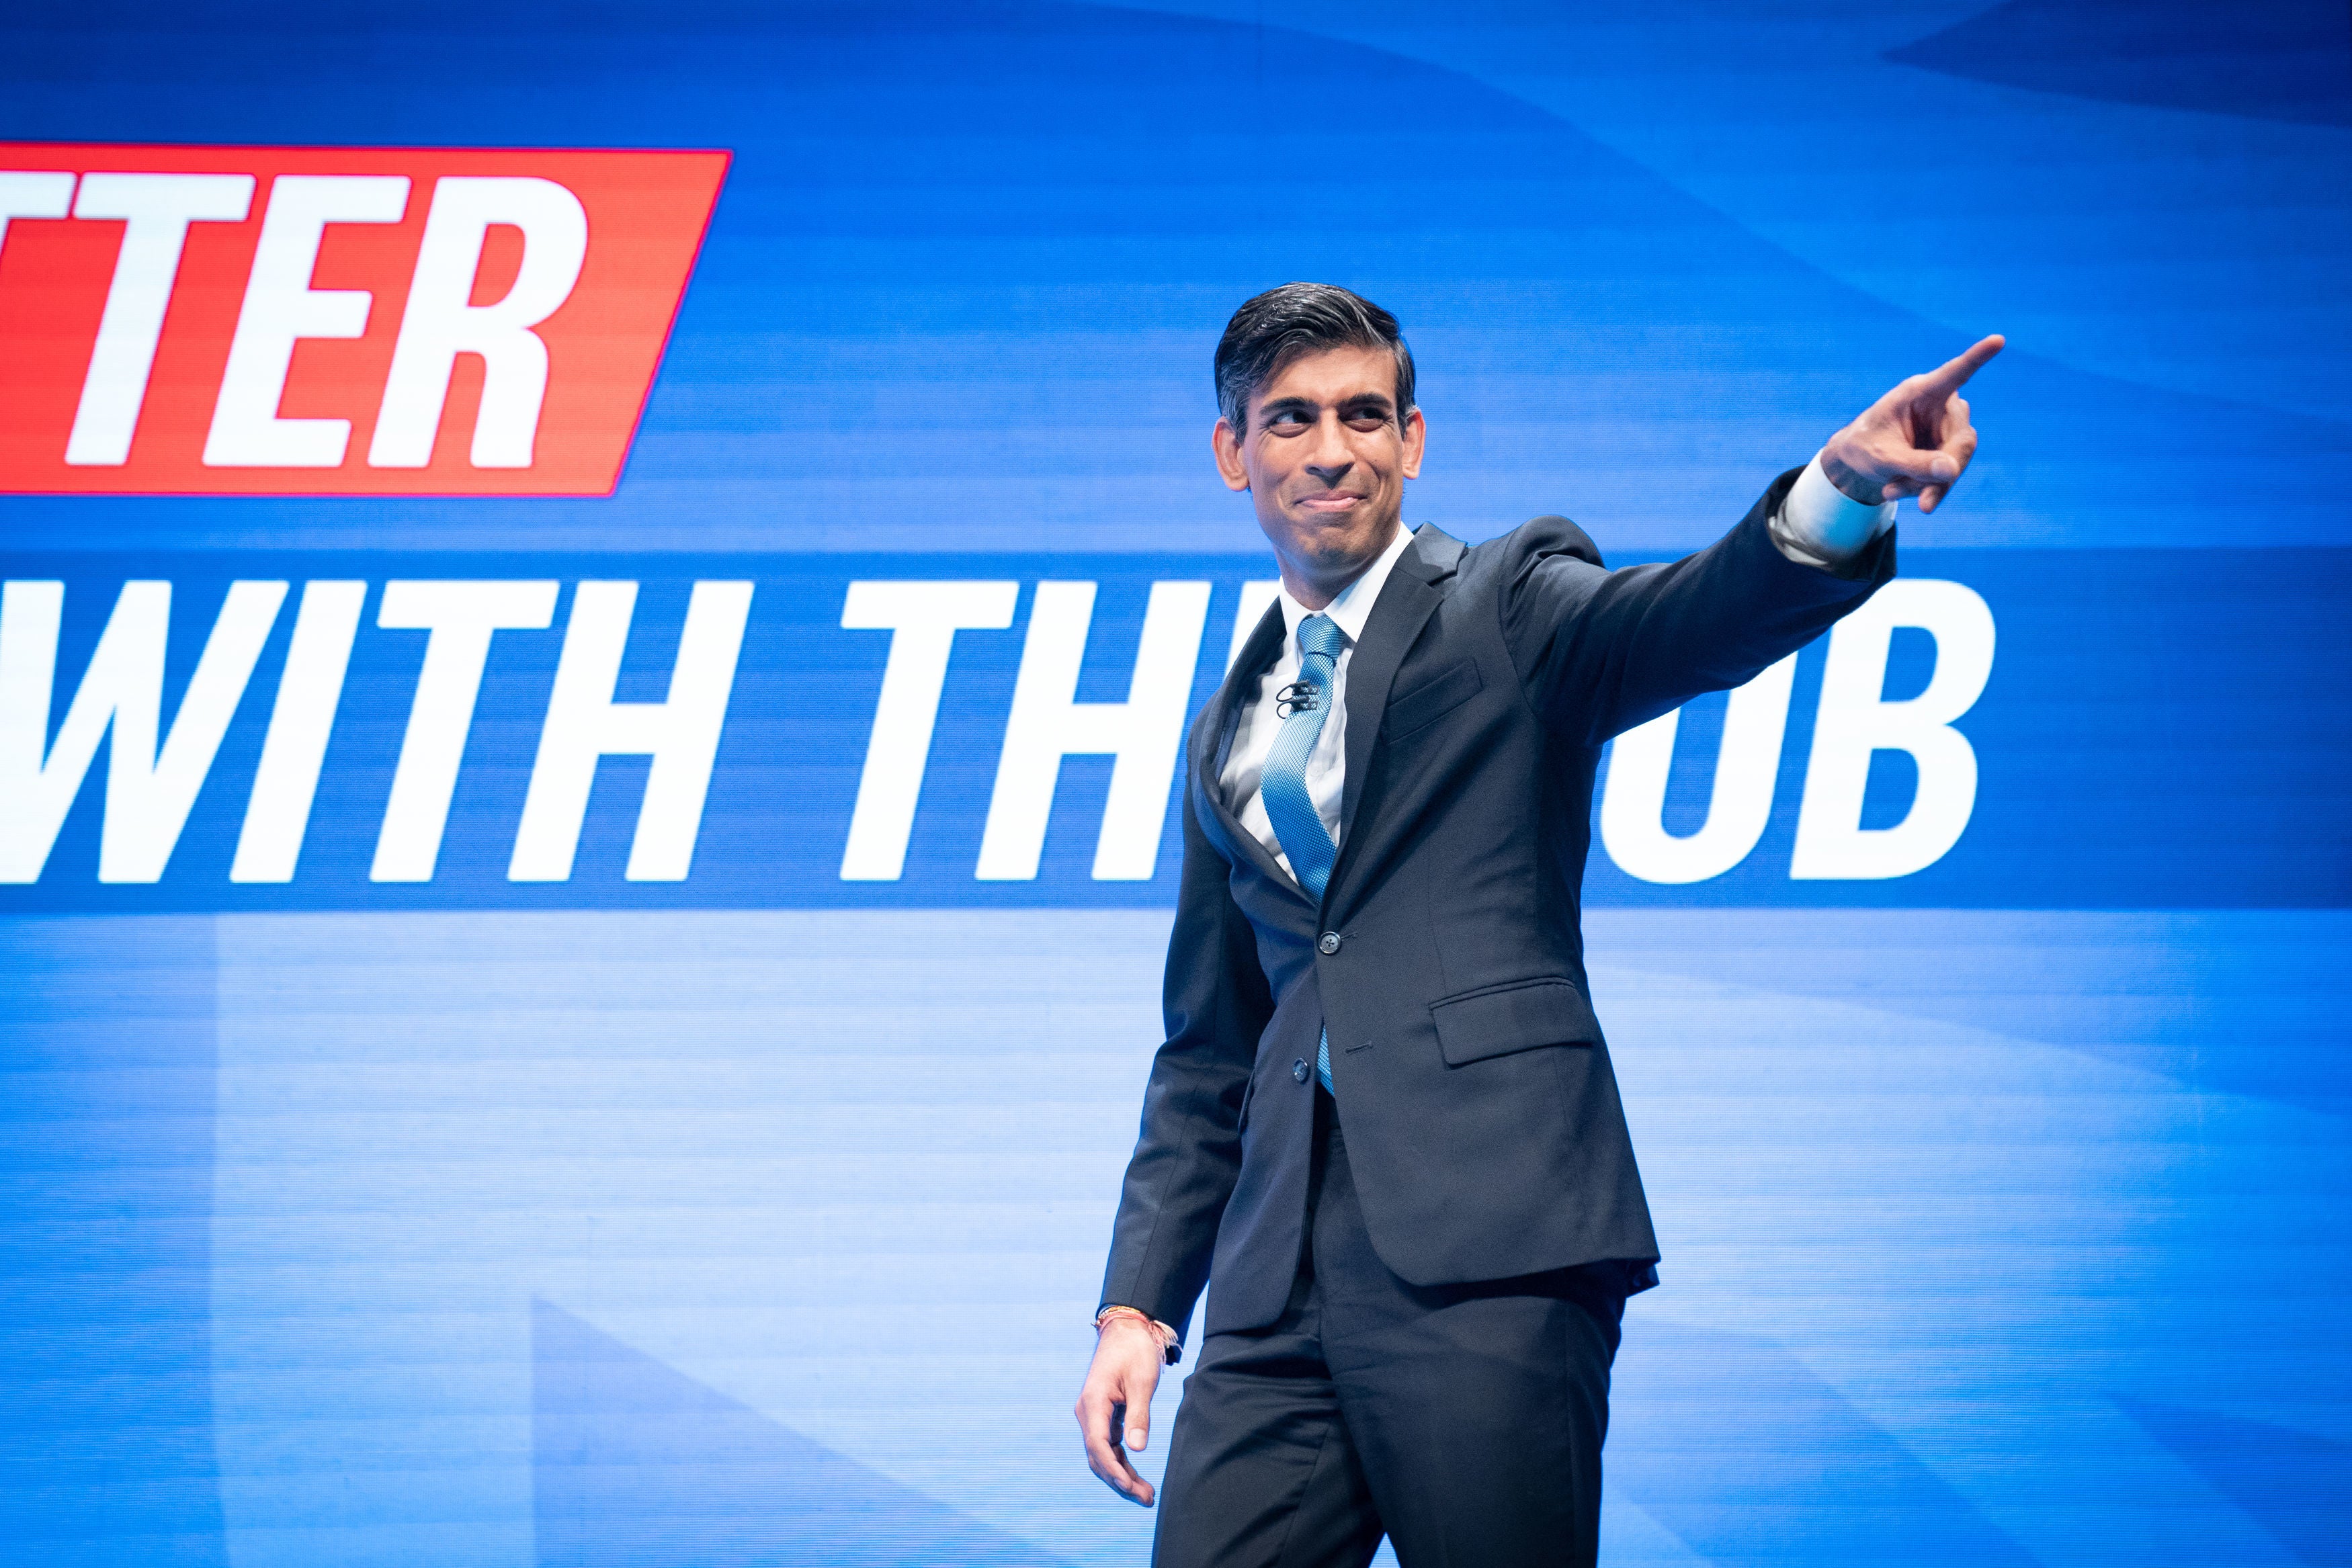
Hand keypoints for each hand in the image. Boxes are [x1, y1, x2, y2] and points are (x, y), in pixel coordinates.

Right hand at [1075, 1316, 1165, 1505]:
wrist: (1127, 1330)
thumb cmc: (1135, 1351)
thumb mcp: (1142, 1381)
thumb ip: (1139, 1415)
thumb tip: (1137, 1449)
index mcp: (1093, 1402)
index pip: (1097, 1445)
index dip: (1112, 1470)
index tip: (1129, 1487)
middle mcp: (1088, 1412)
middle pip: (1098, 1456)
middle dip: (1120, 1480)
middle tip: (1147, 1498)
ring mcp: (1094, 1416)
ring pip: (1103, 1455)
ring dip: (1122, 1476)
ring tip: (1146, 1495)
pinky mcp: (1103, 1417)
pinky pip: (1109, 1447)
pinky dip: (1122, 1463)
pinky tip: (1136, 1478)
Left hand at [1821, 334, 2003, 513]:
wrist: (1856, 464)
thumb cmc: (1863, 448)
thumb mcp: (1881, 459)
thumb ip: (1914, 464)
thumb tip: (1952, 470)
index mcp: (1920, 392)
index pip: (1954, 373)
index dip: (1976, 358)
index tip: (1998, 339)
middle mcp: (1940, 405)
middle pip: (1961, 440)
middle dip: (1941, 474)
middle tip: (1924, 504)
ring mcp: (1946, 428)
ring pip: (1956, 462)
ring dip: (1927, 485)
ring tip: (1890, 491)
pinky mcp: (1947, 448)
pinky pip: (1948, 474)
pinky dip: (1926, 488)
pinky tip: (1896, 491)